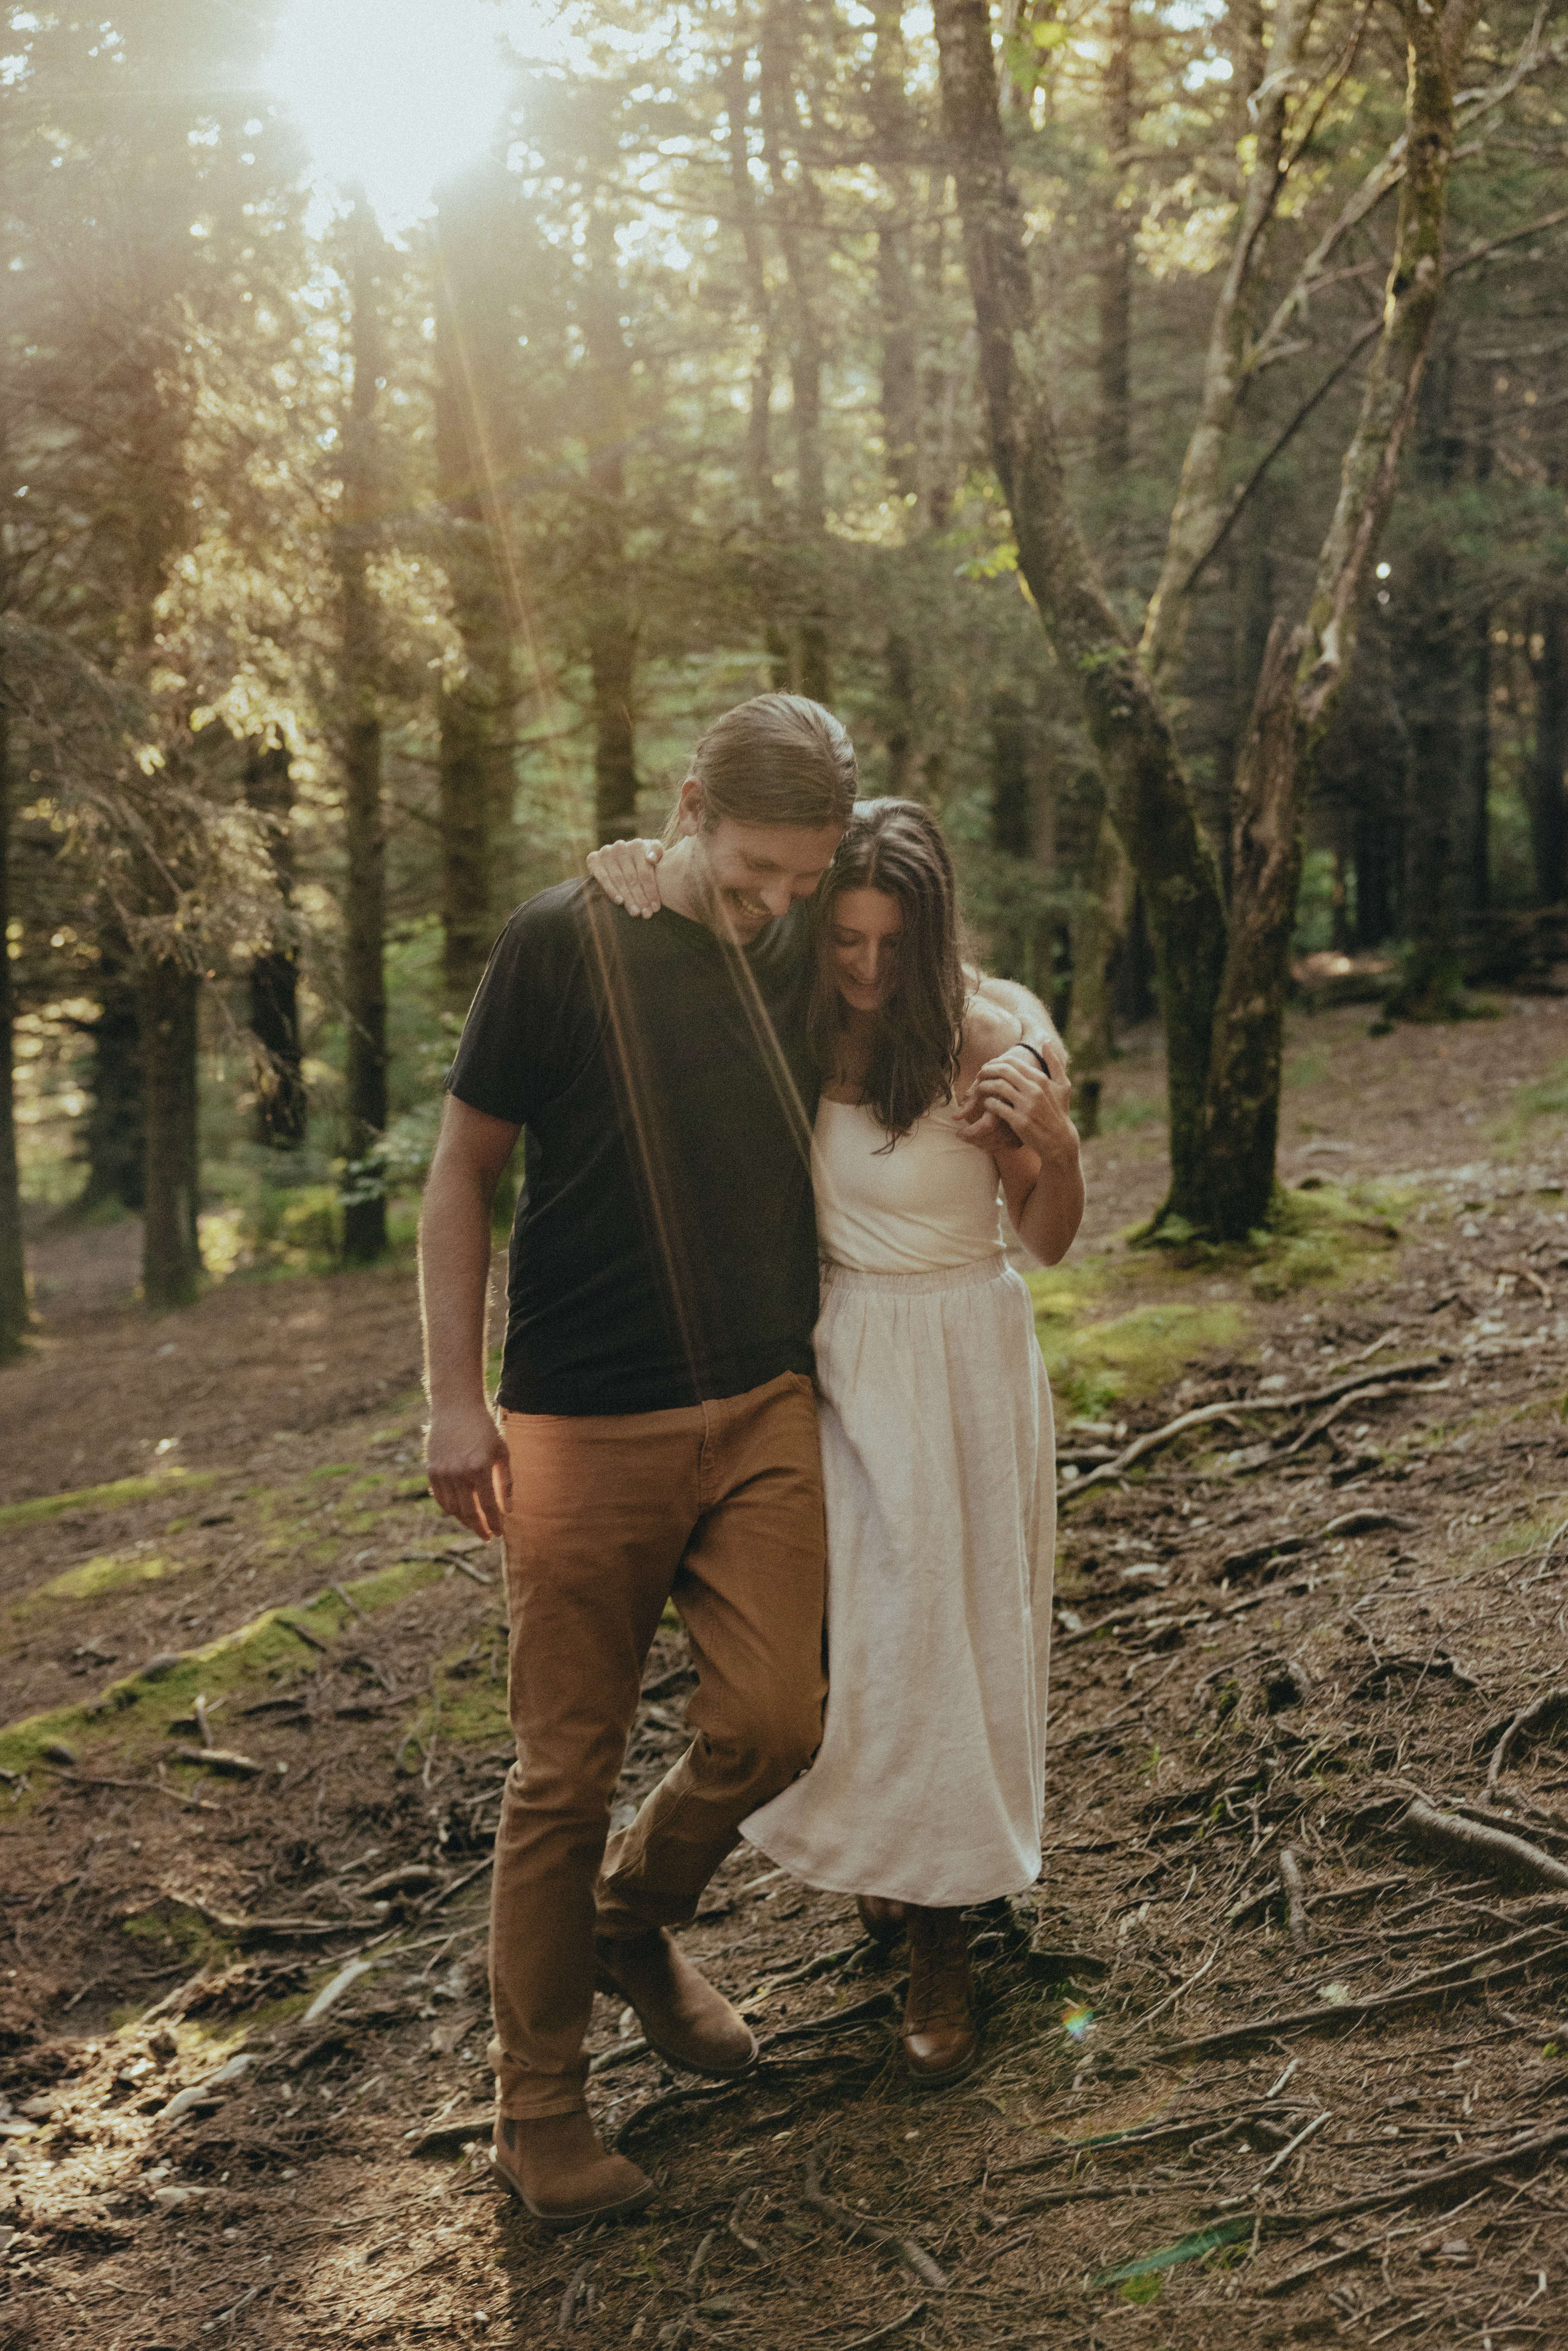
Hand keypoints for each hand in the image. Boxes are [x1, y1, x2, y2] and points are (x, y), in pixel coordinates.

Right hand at [426, 1404, 511, 1540]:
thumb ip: (506, 1482)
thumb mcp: (502, 1452)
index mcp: (480, 1468)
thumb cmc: (484, 1429)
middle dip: (480, 1528)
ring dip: (465, 1521)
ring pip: (453, 1509)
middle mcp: (459, 1473)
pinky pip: (440, 1499)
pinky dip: (450, 1509)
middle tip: (487, 1536)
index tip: (499, 1533)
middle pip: (470, 1512)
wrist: (455, 1408)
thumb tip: (509, 1510)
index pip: (489, 1506)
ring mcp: (443, 1473)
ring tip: (475, 1524)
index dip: (495, 1523)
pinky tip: (460, 1512)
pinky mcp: (432, 1470)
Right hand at [584, 836, 664, 916]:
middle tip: (646, 914)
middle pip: (632, 878)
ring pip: (619, 880)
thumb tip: (650, 859)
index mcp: (637, 845)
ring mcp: (606, 852)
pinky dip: (611, 890)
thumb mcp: (653, 852)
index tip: (656, 908)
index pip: (645, 872)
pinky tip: (620, 902)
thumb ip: (657, 851)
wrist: (621, 857)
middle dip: (640, 898)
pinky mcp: (594, 859)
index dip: (651, 891)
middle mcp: (621, 846)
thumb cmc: (642, 859)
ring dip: (628, 898)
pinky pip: (603, 878)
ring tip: (635, 913)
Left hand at [954, 1044, 1075, 1161]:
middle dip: (987, 1070)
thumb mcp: (1063, 1085)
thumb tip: (1046, 1041)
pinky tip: (987, 1104)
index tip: (989, 1065)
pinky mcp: (1019, 1122)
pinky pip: (997, 1107)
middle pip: (1004, 1071)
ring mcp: (1027, 1106)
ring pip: (998, 1087)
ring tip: (980, 1087)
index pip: (1013, 1062)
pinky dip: (988, 1103)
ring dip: (985, 1085)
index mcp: (1042, 1079)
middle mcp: (1035, 1090)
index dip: (997, 1061)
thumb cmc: (1060, 1111)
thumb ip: (1054, 1062)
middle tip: (979, 1073)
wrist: (1060, 1140)